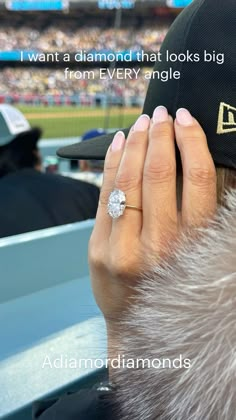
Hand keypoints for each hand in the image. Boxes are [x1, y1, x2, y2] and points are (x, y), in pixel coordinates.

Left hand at [89, 106, 216, 324]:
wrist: (136, 323)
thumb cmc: (173, 284)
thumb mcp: (197, 250)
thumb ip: (197, 210)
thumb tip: (194, 159)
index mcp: (194, 243)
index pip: (199, 179)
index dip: (192, 141)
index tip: (186, 119)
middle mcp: (161, 244)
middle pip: (161, 173)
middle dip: (161, 135)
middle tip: (162, 114)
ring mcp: (125, 246)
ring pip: (130, 180)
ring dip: (137, 144)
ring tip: (142, 123)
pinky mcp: (99, 247)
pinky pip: (105, 194)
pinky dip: (112, 163)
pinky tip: (119, 143)